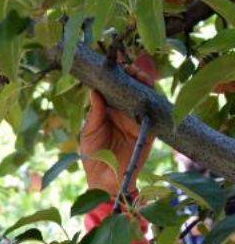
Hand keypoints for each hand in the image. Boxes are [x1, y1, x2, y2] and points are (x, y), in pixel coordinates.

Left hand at [80, 53, 158, 196]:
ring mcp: (136, 121)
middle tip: (128, 67)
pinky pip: (153, 113)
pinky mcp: (148, 130)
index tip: (114, 63)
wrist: (104, 179)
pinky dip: (153, 101)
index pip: (113, 89)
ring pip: (144, 97)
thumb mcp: (89, 131)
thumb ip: (94, 112)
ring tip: (138, 74)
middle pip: (130, 89)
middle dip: (132, 75)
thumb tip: (94, 90)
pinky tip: (149, 91)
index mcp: (107, 111)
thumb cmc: (93, 155)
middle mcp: (123, 113)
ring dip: (143, 84)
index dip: (115, 76)